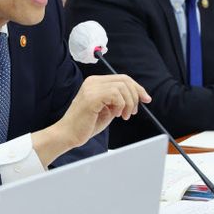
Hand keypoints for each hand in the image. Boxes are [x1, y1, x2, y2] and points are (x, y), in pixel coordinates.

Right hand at [32, 74, 150, 165]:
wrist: (68, 134)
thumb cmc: (86, 125)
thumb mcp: (107, 109)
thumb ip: (118, 101)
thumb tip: (136, 97)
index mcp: (95, 82)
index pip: (122, 78)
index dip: (137, 88)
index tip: (145, 99)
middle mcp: (93, 82)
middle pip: (125, 80)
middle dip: (136, 95)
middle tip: (133, 112)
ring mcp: (91, 88)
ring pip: (122, 87)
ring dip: (128, 103)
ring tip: (123, 116)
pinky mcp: (92, 97)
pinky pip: (116, 95)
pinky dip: (121, 105)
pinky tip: (116, 115)